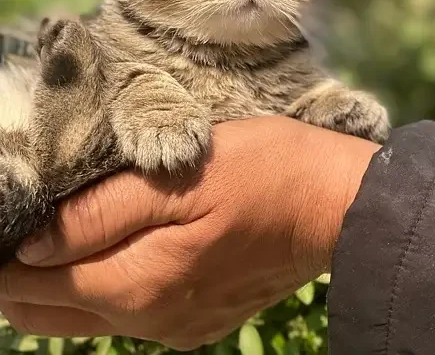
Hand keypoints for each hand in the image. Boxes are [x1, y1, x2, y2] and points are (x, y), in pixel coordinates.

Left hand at [0, 117, 378, 347]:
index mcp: (140, 282)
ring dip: (55, 285)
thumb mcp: (181, 177)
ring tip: (41, 246)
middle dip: (18, 278)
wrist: (336, 205)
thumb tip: (35, 243)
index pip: (38, 280)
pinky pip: (128, 314)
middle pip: (54, 310)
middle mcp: (150, 320)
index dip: (5, 254)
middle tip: (10, 234)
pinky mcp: (198, 321)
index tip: (1, 222)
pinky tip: (100, 258)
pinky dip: (98, 288)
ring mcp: (176, 327)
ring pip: (88, 316)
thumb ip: (104, 212)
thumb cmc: (262, 171)